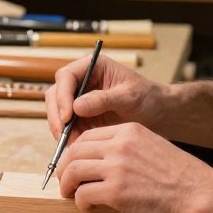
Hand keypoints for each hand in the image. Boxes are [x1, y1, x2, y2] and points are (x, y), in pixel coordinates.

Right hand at [44, 55, 162, 141]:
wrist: (156, 113)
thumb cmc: (147, 98)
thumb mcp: (129, 96)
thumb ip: (103, 99)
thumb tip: (77, 106)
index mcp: (92, 66)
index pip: (67, 76)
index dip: (63, 95)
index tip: (68, 115)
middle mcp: (82, 80)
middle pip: (56, 93)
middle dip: (57, 114)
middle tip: (63, 134)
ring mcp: (79, 98)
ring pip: (57, 111)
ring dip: (59, 127)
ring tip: (70, 144)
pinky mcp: (80, 116)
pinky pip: (66, 125)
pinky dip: (67, 136)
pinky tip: (75, 147)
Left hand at [57, 122, 212, 212]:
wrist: (198, 193)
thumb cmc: (179, 175)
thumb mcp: (151, 145)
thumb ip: (126, 147)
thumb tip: (101, 159)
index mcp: (128, 130)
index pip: (87, 136)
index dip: (74, 151)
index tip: (73, 164)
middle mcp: (119, 145)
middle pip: (74, 151)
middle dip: (65, 168)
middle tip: (66, 181)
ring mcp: (116, 168)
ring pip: (73, 171)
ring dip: (67, 185)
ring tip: (70, 194)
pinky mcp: (116, 192)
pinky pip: (83, 194)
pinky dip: (80, 202)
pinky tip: (88, 206)